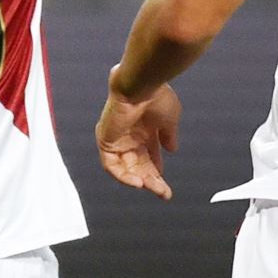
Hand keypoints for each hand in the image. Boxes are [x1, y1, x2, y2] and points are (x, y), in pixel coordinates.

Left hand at [96, 70, 179, 199]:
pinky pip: (111, 165)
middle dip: (151, 180)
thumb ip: (168, 135)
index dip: (157, 172)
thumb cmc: (156, 96)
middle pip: (139, 165)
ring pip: (126, 167)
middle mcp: (130, 135)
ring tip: (152, 188)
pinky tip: (137, 182)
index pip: (149, 157)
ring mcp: (118, 138)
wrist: (140, 84)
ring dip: (139, 180)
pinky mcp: (106, 140)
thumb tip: (172, 149)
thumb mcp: (169, 119)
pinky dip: (123, 176)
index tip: (165, 186)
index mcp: (145, 130)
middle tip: (162, 192)